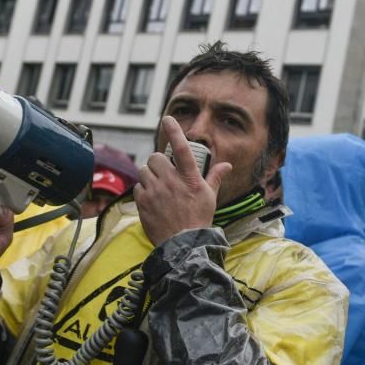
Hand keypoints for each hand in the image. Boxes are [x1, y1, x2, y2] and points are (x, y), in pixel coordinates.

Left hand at [134, 116, 231, 246]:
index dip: (175, 131)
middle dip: (157, 163)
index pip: (182, 149)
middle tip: (163, 173)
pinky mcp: (143, 203)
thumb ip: (215, 177)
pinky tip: (152, 199)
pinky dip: (143, 190)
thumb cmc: (198, 220)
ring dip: (149, 176)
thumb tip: (227, 165)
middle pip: (155, 158)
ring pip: (144, 170)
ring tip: (157, 187)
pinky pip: (138, 187)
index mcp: (190, 178)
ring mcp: (156, 192)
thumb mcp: (210, 197)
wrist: (183, 245)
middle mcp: (171, 182)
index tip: (168, 119)